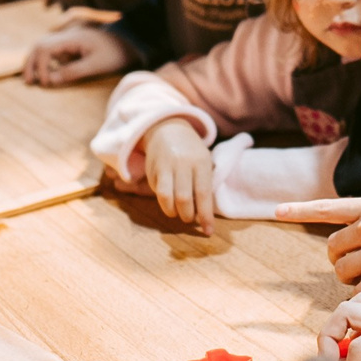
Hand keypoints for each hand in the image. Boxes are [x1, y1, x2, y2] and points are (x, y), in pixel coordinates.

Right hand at [24, 24, 134, 86]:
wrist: (130, 43)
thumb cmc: (114, 54)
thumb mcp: (96, 66)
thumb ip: (72, 72)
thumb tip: (49, 81)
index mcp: (72, 38)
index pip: (45, 48)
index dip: (40, 66)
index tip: (45, 83)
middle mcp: (66, 37)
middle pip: (39, 45)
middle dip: (31, 63)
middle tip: (28, 82)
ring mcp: (67, 41)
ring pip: (42, 48)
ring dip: (35, 62)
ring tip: (31, 80)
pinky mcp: (70, 47)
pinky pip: (52, 53)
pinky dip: (44, 62)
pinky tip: (44, 76)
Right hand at [143, 117, 217, 233]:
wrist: (168, 128)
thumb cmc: (191, 152)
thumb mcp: (204, 160)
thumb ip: (204, 183)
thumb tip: (205, 215)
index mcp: (201, 161)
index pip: (204, 193)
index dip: (206, 215)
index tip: (208, 232)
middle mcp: (183, 162)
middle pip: (184, 198)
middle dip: (187, 215)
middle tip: (189, 219)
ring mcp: (165, 164)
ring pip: (166, 196)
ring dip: (172, 211)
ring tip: (177, 213)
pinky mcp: (152, 168)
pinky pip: (156, 191)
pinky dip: (163, 202)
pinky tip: (168, 202)